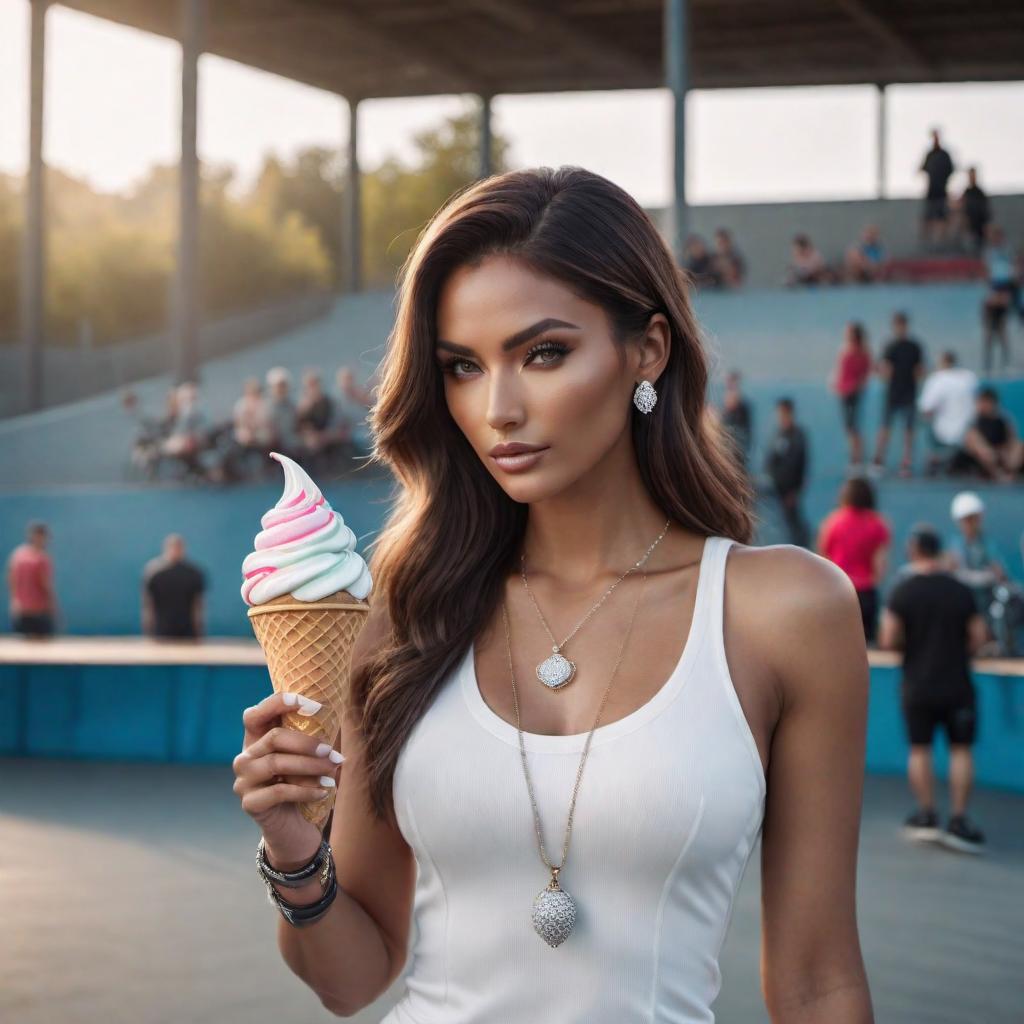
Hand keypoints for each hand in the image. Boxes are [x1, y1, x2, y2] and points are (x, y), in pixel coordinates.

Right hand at [233, 692, 345, 866]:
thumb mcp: (305, 758)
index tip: (314, 704)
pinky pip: (280, 791)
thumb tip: (333, 715)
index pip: (256, 714)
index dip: (279, 703)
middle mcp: (245, 757)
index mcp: (256, 740)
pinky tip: (325, 791)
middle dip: (308, 743)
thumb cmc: (303, 785)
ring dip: (311, 766)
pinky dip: (306, 789)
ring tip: (333, 770)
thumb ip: (309, 739)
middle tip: (332, 752)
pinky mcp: (249, 803)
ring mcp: (243, 781)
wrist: (294, 829)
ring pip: (277, 763)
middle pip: (274, 737)